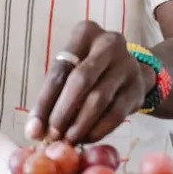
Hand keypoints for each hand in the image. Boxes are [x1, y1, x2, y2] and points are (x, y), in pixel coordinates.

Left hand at [26, 21, 154, 145]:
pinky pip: (116, 114)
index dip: (44, 101)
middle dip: (63, 112)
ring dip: (79, 125)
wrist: (131, 71)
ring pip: (99, 99)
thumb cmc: (90, 70)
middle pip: (81, 81)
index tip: (34, 129)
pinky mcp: (138, 88)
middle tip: (52, 135)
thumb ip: (52, 97)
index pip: (60, 70)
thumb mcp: (70, 71)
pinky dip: (98, 130)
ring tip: (67, 140)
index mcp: (85, 33)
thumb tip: (34, 131)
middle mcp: (109, 43)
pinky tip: (86, 138)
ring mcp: (127, 65)